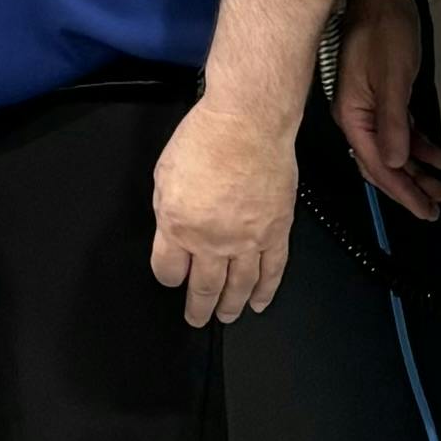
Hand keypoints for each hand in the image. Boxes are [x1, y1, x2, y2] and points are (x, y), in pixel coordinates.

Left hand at [150, 89, 297, 323]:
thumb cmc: (204, 138)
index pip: (169, 271)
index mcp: (178, 226)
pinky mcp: (276, 232)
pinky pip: (272, 271)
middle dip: (199, 307)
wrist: (248, 122)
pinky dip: (267, 290)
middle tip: (197, 318)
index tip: (172, 277)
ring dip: (232, 305)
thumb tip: (172, 236)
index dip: (169, 277)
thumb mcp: (164, 176)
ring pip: (240, 286)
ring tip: (226, 317)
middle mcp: (213, 240)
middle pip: (204, 287)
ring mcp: (247, 240)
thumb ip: (167, 213)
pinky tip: (260, 303)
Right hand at [335, 2, 440, 221]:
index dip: (401, 190)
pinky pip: (397, 131)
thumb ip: (392, 124)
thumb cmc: (385, 34)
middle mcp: (355, 116)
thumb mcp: (392, 80)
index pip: (376, 164)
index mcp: (352, 116)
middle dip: (408, 186)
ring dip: (414, 168)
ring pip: (391, 149)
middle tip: (434, 207)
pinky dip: (416, 145)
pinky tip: (435, 154)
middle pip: (380, 162)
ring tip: (440, 186)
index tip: (424, 209)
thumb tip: (394, 163)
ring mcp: (367, 107)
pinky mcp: (381, 96)